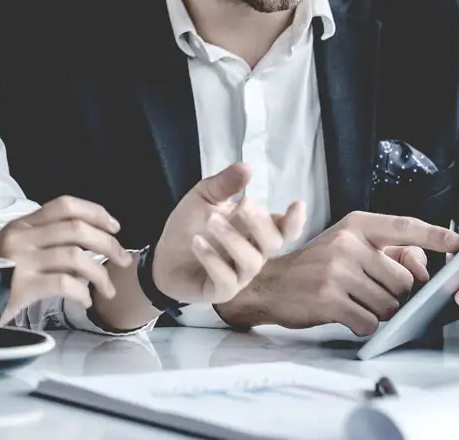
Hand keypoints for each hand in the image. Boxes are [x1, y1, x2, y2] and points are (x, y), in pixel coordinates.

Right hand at [0, 196, 130, 322]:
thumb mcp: (9, 249)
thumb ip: (40, 242)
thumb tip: (80, 248)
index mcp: (21, 225)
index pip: (64, 205)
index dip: (95, 212)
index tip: (114, 226)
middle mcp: (22, 238)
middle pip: (77, 229)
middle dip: (108, 244)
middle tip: (122, 259)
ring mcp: (21, 261)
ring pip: (76, 257)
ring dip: (101, 273)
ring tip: (106, 288)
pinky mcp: (21, 287)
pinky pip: (64, 284)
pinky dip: (82, 292)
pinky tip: (86, 300)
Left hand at [150, 163, 307, 304]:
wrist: (161, 257)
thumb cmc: (189, 226)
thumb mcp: (203, 198)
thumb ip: (224, 184)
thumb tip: (247, 166)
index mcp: (254, 230)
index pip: (284, 229)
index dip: (295, 220)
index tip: (297, 204)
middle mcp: (253, 253)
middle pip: (273, 243)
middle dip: (261, 223)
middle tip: (244, 204)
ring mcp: (239, 275)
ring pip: (251, 261)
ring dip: (233, 239)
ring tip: (211, 222)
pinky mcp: (221, 292)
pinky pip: (227, 279)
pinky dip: (213, 259)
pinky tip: (197, 243)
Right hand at [217, 211, 458, 333]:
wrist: (267, 283)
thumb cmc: (313, 267)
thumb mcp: (346, 246)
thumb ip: (385, 252)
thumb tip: (422, 269)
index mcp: (355, 226)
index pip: (404, 227)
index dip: (434, 235)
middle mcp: (348, 244)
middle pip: (403, 280)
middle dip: (396, 295)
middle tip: (371, 294)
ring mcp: (338, 272)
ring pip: (390, 304)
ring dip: (379, 312)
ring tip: (354, 303)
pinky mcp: (330, 299)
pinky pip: (369, 322)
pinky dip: (363, 325)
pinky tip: (344, 316)